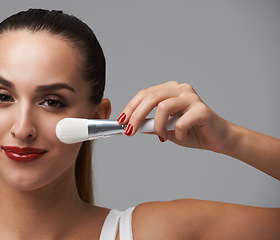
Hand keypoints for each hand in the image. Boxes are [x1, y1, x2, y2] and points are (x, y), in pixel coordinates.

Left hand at [118, 81, 235, 153]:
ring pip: (163, 107)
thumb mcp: (164, 129)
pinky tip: (183, 137)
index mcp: (170, 90)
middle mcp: (180, 89)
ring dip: (158, 127)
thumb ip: (149, 125)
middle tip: (130, 131)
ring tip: (164, 136)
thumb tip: (129, 125)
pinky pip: (180, 122)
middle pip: (151, 97)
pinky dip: (177, 134)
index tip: (121, 121)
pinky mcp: (201, 109)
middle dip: (136, 116)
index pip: (145, 94)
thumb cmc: (192, 131)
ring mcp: (191, 97)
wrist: (217, 139)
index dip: (131, 107)